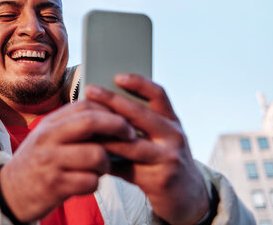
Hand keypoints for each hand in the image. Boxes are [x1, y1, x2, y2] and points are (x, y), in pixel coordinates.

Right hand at [0, 100, 137, 221]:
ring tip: (102, 168)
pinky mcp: (55, 185)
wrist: (9, 191)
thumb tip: (107, 114)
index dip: (110, 109)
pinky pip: (90, 182)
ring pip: (96, 154)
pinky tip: (87, 183)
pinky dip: (95, 183)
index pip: (85, 105)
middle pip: (91, 122)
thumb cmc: (36, 162)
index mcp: (50, 123)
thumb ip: (71, 125)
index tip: (125, 117)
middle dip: (118, 126)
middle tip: (131, 136)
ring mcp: (51, 161)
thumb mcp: (47, 137)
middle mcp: (49, 138)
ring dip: (107, 163)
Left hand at [85, 74, 208, 224]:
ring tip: (83, 125)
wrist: (188, 196)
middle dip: (112, 100)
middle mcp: (173, 136)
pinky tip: (91, 156)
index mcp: (172, 121)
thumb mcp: (161, 137)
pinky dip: (106, 162)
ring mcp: (168, 158)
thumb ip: (140, 122)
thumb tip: (102, 104)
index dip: (139, 83)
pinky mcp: (159, 180)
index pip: (158, 95)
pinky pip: (126, 169)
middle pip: (141, 114)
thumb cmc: (165, 158)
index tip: (117, 76)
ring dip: (104, 134)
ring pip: (130, 144)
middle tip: (90, 90)